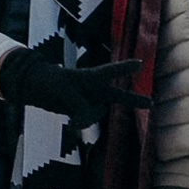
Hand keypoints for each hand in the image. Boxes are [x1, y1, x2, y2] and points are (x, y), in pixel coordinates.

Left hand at [0, 44, 134, 128]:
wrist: (36, 88)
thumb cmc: (51, 80)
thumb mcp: (62, 89)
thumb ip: (77, 105)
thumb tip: (84, 125)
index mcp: (91, 76)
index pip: (110, 72)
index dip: (125, 68)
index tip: (140, 63)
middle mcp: (94, 89)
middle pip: (118, 95)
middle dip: (134, 100)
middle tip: (151, 103)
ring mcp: (90, 102)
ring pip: (95, 114)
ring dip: (85, 116)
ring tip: (70, 115)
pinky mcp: (82, 113)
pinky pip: (86, 121)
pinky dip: (79, 123)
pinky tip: (71, 124)